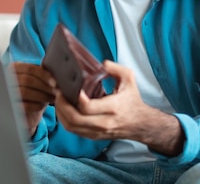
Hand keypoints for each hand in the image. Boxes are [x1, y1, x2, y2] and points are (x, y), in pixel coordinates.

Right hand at [10, 62, 56, 135]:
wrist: (26, 111)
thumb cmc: (34, 91)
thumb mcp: (37, 79)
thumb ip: (42, 72)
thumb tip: (55, 69)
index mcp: (14, 68)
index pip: (29, 69)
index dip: (44, 75)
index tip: (55, 82)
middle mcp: (7, 78)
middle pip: (27, 80)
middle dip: (45, 86)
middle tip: (56, 92)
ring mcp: (6, 93)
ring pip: (25, 92)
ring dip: (42, 95)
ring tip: (52, 98)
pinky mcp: (10, 107)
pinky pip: (24, 105)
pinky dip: (36, 105)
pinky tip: (43, 106)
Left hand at [53, 60, 184, 156]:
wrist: (141, 123)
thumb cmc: (133, 100)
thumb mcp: (129, 79)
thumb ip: (116, 68)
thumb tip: (101, 64)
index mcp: (112, 107)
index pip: (87, 107)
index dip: (75, 97)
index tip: (70, 87)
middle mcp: (104, 122)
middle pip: (74, 119)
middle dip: (61, 105)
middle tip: (58, 92)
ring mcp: (98, 131)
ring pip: (71, 127)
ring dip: (60, 113)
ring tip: (59, 100)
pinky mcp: (93, 136)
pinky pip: (73, 130)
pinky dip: (65, 120)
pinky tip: (64, 109)